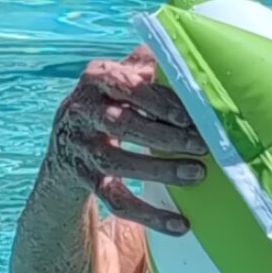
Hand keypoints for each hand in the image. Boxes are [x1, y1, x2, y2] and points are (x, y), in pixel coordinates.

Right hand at [44, 47, 205, 235]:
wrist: (68, 141)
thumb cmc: (115, 99)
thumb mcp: (126, 74)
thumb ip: (152, 62)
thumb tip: (193, 48)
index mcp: (95, 78)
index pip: (126, 85)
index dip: (160, 100)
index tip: (192, 113)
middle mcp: (80, 111)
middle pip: (122, 124)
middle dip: (165, 136)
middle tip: (203, 144)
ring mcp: (79, 148)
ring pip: (118, 164)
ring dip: (160, 170)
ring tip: (198, 174)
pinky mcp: (85, 181)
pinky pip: (118, 202)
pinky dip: (151, 215)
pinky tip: (182, 224)